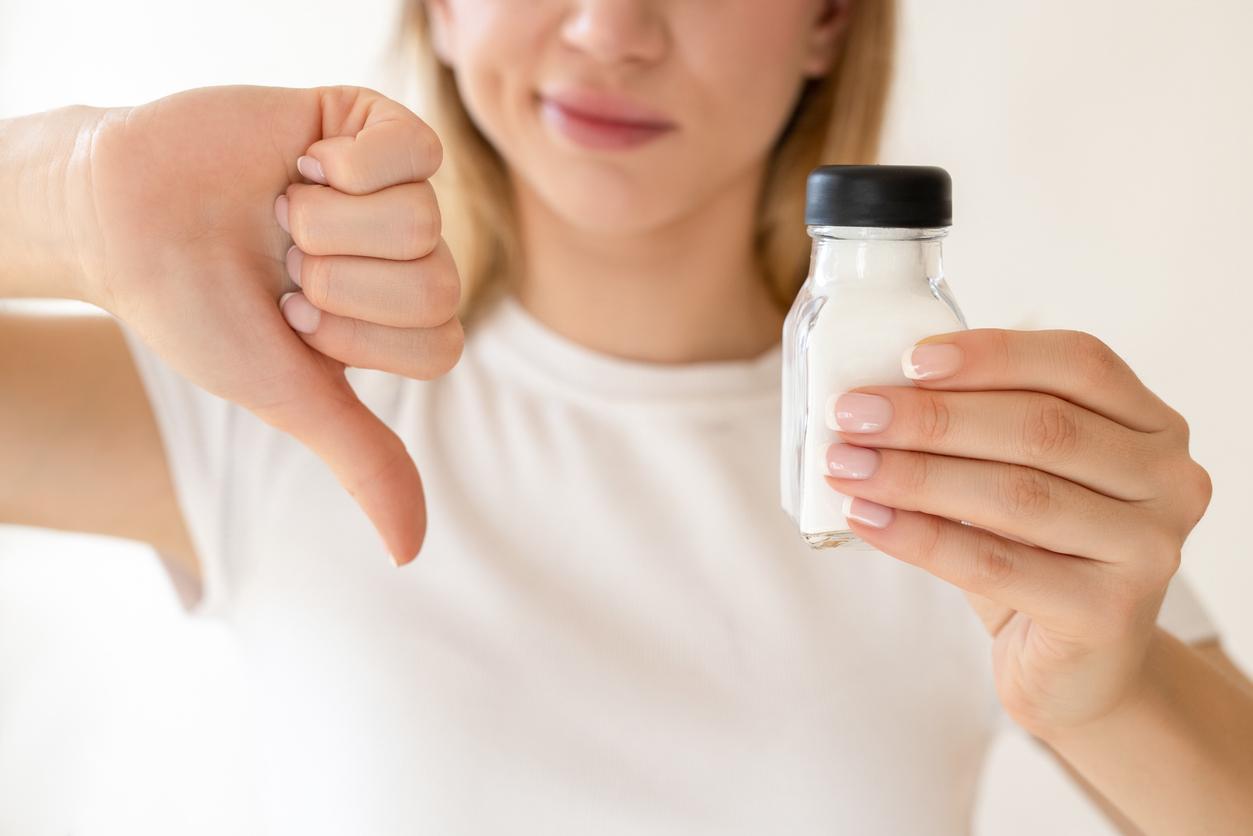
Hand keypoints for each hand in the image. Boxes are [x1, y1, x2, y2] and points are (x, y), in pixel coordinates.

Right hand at [74, 85, 461, 564]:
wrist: (122, 220)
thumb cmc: (202, 313)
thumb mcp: (287, 395)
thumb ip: (362, 459)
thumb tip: (410, 553)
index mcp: (400, 320)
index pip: (440, 345)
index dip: (358, 338)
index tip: (293, 318)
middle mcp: (409, 256)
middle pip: (439, 283)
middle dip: (339, 283)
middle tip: (285, 263)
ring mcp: (397, 190)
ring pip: (424, 220)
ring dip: (326, 223)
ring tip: (281, 211)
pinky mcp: (372, 124)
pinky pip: (418, 148)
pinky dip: (348, 164)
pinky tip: (301, 163)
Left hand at [822, 329, 1211, 737]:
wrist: (1075, 666)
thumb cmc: (1036, 553)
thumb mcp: (1019, 475)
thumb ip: (979, 427)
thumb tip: (878, 394)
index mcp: (1152, 425)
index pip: (1079, 364)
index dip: (993, 355)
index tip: (908, 359)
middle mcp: (1169, 481)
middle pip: (1042, 428)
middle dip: (932, 418)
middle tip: (851, 414)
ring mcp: (1150, 549)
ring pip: (1016, 494)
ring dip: (915, 474)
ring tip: (844, 464)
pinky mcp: (1110, 613)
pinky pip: (994, 564)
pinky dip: (919, 536)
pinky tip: (865, 517)